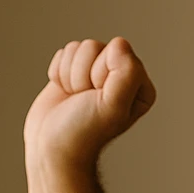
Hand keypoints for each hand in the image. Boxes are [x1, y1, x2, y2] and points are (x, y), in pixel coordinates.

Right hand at [24, 37, 155, 168]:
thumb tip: (119, 44)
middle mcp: (121, 76)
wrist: (54, 148)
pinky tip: (65, 94)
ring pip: (78, 48)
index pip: (119, 51)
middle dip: (83, 74)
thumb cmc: (84, 132)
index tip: (98, 98)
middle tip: (85, 101)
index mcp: (139, 85)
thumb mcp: (113, 105)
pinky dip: (59, 73)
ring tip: (75, 99)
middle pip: (94, 46)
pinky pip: (64, 52)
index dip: (101, 73)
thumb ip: (126, 73)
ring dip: (70, 75)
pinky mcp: (75, 71)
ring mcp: (97, 73)